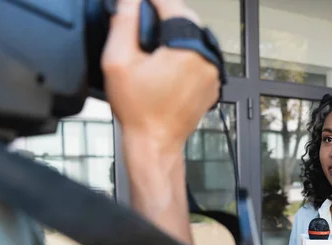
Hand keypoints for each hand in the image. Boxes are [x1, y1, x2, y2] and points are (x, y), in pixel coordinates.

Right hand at [101, 0, 218, 155]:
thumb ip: (124, 22)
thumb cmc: (139, 110)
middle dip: (164, 15)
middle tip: (142, 21)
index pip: (172, 4)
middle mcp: (207, 58)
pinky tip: (165, 64)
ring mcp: (213, 72)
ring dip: (175, 33)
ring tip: (152, 44)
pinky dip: (185, 52)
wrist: (155, 142)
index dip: (152, 0)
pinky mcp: (212, 83)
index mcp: (188, 49)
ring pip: (194, 36)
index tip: (140, 1)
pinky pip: (200, 55)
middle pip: (186, 18)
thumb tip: (131, 0)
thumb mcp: (118, 62)